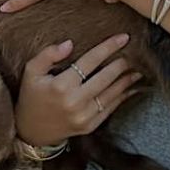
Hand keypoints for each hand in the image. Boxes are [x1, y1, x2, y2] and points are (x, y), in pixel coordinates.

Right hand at [15, 35, 141, 145]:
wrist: (32, 132)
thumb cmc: (31, 96)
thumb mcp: (31, 72)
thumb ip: (48, 55)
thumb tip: (69, 43)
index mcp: (61, 86)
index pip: (89, 61)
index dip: (108, 48)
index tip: (123, 37)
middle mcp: (74, 102)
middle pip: (105, 78)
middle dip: (122, 63)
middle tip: (135, 51)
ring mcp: (84, 116)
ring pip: (112, 94)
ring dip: (127, 80)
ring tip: (138, 68)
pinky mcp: (90, 126)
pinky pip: (110, 108)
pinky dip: (123, 96)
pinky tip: (131, 87)